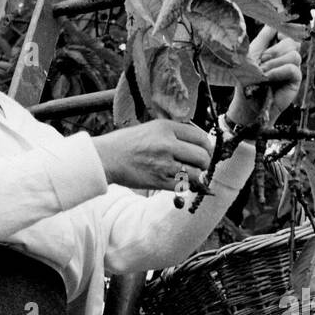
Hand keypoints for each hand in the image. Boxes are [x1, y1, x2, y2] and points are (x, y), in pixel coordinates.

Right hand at [95, 119, 214, 191]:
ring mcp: (163, 163)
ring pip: (195, 173)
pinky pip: (183, 186)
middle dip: (205, 164)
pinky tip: (180, 182)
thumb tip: (197, 143)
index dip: (208, 147)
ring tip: (189, 174)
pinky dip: (185, 186)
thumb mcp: (151, 128)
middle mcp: (167, 144)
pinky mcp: (158, 180)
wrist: (106, 157)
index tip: (205, 152)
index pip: (200, 137)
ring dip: (196, 176)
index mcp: (166, 128)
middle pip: (202, 156)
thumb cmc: (127, 143)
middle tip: (200, 166)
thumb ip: (174, 133)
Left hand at [226, 26, 302, 125]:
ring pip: (294, 53)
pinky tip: (269, 78)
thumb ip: (264, 37)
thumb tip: (273, 20)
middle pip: (290, 41)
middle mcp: (284, 57)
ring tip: (263, 73)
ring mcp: (291, 68)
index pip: (287, 31)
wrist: (248, 102)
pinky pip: (293, 67)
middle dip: (273, 51)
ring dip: (275, 62)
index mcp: (274, 48)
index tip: (276, 35)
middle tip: (261, 63)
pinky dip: (279, 71)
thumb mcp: (252, 53)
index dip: (284, 29)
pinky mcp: (296, 80)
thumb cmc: (246, 80)